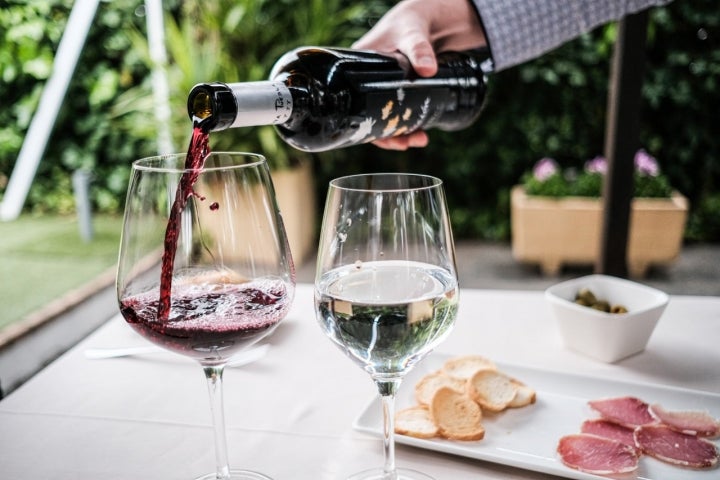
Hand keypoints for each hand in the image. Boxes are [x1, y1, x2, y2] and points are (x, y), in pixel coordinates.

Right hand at [353, 0, 486, 149]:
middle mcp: (367, 83)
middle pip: (370, 117)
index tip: (382, 137)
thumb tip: (427, 69)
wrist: (429, 20)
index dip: (364, 125)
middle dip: (388, 136)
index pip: (354, 104)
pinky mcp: (402, 94)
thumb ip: (419, 49)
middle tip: (406, 144)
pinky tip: (421, 134)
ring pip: (387, 119)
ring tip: (419, 141)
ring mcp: (385, 90)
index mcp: (356, 69)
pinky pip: (401, 115)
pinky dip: (410, 126)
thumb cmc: (411, 22)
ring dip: (402, 135)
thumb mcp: (412, 33)